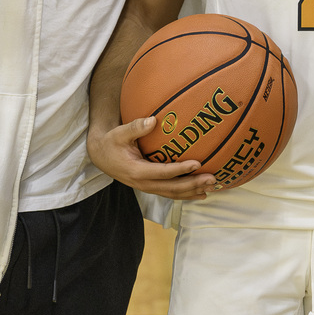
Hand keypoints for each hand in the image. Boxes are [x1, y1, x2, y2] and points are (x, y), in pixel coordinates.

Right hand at [87, 116, 215, 199]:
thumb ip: (135, 127)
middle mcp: (143, 183)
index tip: (197, 163)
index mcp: (136, 171)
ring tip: (212, 187)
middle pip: (171, 188)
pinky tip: (201, 192)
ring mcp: (147, 187)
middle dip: (193, 184)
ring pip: (173, 194)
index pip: (162, 172)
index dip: (180, 170)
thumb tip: (153, 120)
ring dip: (193, 191)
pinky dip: (186, 194)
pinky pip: (170, 193)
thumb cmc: (112, 141)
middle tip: (212, 178)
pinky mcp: (151, 186)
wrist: (101, 155)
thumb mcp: (119, 133)